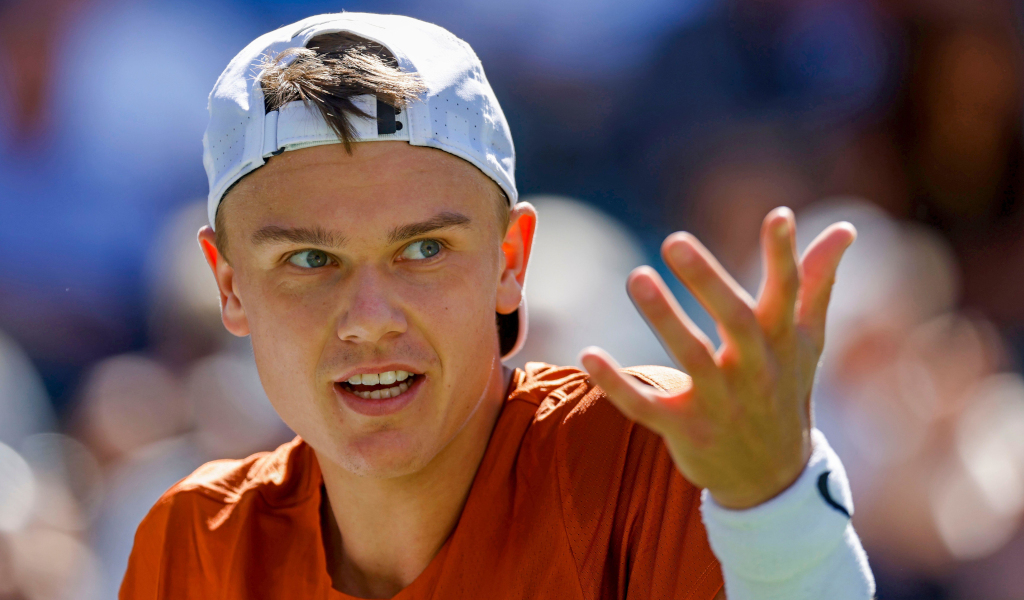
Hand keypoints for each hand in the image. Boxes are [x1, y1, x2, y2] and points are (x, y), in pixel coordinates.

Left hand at [580, 207, 855, 508]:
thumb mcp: (805, 343)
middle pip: (736, 321)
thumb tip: (844, 229)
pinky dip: (616, 383)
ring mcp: (719, 403)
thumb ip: (817, 284)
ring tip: (636, 277)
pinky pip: (646, 407)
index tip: (778, 215)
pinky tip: (588, 354)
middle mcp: (755, 371)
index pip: (788, 294)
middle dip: (708, 281)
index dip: (784, 256)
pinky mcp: (685, 429)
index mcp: (782, 344)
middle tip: (674, 241)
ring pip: (692, 358)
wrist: (772, 480)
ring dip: (664, 318)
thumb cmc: (785, 393)